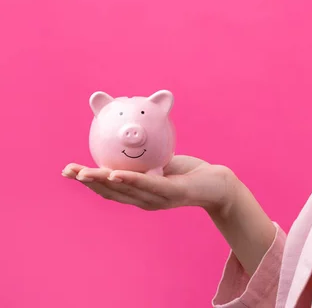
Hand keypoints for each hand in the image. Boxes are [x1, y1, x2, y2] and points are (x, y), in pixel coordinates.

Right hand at [61, 155, 236, 213]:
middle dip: (88, 182)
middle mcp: (145, 200)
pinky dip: (130, 180)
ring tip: (84, 173)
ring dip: (102, 181)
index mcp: (139, 193)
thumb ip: (143, 156)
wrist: (218, 183)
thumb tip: (124, 135)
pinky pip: (149, 185)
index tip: (68, 171)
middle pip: (111, 192)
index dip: (88, 181)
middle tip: (69, 171)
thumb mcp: (160, 160)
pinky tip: (114, 173)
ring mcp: (158, 199)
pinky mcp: (172, 193)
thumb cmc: (188, 172)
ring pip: (126, 190)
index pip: (109, 189)